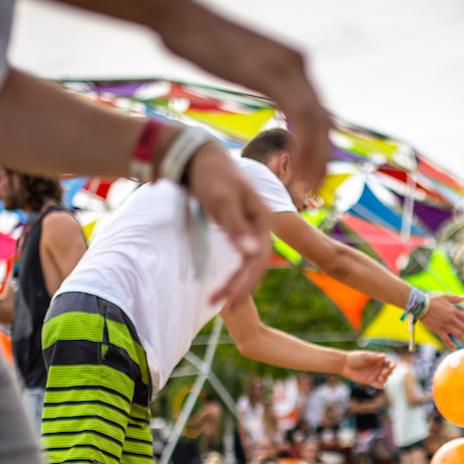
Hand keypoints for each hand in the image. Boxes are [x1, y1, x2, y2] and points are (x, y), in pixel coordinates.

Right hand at [156, 14, 329, 190]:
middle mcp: (297, 62)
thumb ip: (261, 80)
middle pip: (323, 120)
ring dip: (315, 157)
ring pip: (316, 120)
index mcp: (292, 63)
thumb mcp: (241, 66)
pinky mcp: (272, 72)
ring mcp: (287, 65)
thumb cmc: (199, 43)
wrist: (179, 18)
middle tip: (315, 189)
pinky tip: (294, 165)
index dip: (320, 148)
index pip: (318, 113)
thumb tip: (265, 92)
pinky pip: (300, 114)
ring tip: (306, 185)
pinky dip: (302, 143)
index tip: (313, 175)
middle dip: (323, 158)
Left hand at [186, 142, 269, 306]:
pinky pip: (237, 257)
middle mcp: (260, 227)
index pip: (259, 258)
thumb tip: (253, 254)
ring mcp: (249, 229)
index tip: (232, 301)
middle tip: (216, 306)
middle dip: (237, 286)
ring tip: (212, 300)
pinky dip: (229, 272)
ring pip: (245, 263)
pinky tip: (219, 284)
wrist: (200, 158)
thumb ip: (236, 227)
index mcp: (262, 220)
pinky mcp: (237, 230)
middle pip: (253, 264)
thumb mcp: (221, 200)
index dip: (246, 282)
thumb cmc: (212, 176)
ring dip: (232, 282)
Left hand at [342, 351, 393, 386]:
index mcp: (378, 360)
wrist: (345, 365)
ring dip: (385, 379)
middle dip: (389, 372)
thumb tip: (384, 356)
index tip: (391, 366)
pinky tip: (381, 386)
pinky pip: (377, 384)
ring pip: (384, 378)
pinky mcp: (370, 381)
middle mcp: (378, 367)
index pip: (389, 363)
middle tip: (383, 372)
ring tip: (380, 377)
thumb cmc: (355, 358)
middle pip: (389, 371)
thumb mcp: (365, 356)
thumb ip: (374, 357)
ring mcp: (374, 375)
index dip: (392, 365)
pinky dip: (380, 386)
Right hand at [421, 295, 463, 349]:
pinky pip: (446, 340)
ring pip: (458, 335)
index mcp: (454, 311)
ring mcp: (445, 325)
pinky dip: (451, 345)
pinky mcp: (438, 330)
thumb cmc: (432, 300)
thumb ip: (456, 299)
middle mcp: (452, 319)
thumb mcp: (445, 297)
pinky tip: (454, 348)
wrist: (420, 305)